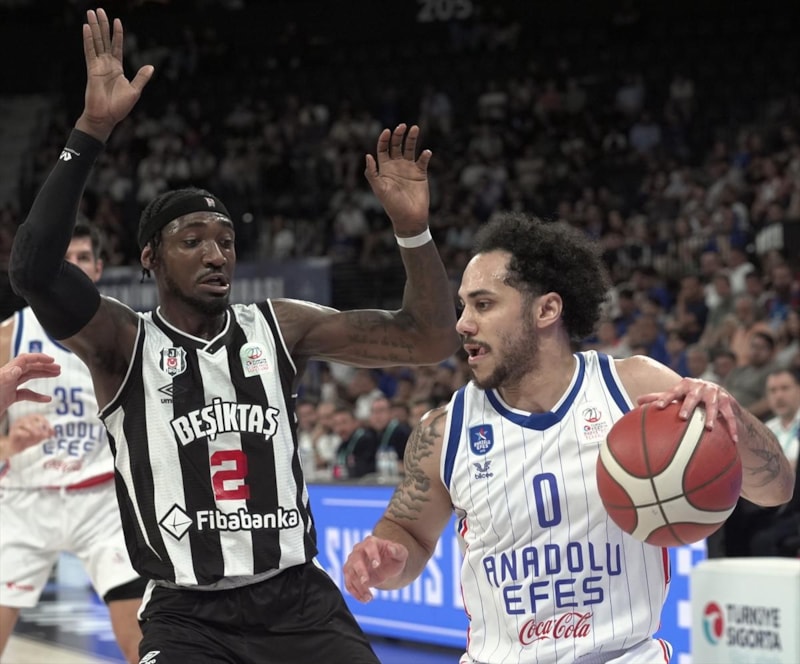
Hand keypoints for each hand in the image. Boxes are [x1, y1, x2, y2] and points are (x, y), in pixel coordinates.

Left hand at [0, 353, 59, 415]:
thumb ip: (5, 378)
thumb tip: (19, 368)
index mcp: (5, 373)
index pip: (24, 360)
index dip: (38, 358)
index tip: (52, 360)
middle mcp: (7, 378)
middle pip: (28, 367)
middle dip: (44, 366)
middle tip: (58, 368)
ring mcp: (8, 388)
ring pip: (28, 378)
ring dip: (43, 375)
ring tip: (56, 375)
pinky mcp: (8, 398)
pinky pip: (25, 394)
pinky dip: (37, 396)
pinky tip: (47, 399)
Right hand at [6, 413, 55, 455]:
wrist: (16, 447)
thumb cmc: (29, 439)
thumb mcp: (40, 437)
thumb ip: (46, 433)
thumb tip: (54, 432)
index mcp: (30, 419)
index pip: (38, 416)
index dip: (45, 421)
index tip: (50, 429)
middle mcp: (23, 420)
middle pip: (31, 419)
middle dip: (39, 426)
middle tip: (44, 434)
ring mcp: (16, 425)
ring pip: (24, 423)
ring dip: (33, 428)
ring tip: (38, 435)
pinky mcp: (12, 432)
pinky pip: (17, 430)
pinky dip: (24, 432)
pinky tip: (28, 435)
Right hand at [76, 8, 153, 141]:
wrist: (106, 117)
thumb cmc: (119, 107)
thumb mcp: (135, 91)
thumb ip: (141, 78)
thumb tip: (151, 67)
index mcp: (117, 68)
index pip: (117, 46)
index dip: (117, 33)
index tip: (117, 20)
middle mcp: (106, 64)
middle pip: (104, 40)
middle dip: (102, 25)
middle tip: (99, 10)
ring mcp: (98, 66)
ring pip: (96, 42)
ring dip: (94, 27)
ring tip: (91, 12)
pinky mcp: (91, 70)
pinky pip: (89, 51)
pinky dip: (88, 39)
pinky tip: (86, 28)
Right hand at [343, 535, 408, 602]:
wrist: (386, 566)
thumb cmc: (393, 557)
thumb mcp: (400, 554)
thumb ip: (397, 550)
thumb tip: (391, 548)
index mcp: (371, 542)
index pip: (369, 546)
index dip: (372, 554)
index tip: (377, 565)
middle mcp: (359, 550)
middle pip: (356, 559)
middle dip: (360, 571)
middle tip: (366, 582)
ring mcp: (352, 562)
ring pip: (350, 573)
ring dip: (358, 586)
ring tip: (369, 598)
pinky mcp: (350, 573)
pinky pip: (348, 583)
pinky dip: (355, 592)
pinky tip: (365, 600)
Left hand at [364, 124, 430, 232]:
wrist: (409, 218)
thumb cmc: (392, 205)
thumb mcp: (379, 189)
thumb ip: (372, 173)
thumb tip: (368, 155)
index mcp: (385, 168)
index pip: (383, 149)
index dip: (384, 139)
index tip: (387, 131)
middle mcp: (396, 166)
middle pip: (396, 145)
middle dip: (398, 134)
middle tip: (402, 126)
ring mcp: (409, 169)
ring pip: (410, 148)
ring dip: (412, 138)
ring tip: (415, 128)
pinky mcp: (421, 173)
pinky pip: (423, 160)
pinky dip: (425, 155)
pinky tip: (426, 153)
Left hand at [637, 377, 737, 441]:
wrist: (717, 392)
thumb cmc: (690, 396)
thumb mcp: (676, 395)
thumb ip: (659, 397)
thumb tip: (637, 401)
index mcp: (685, 385)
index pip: (672, 392)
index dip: (665, 398)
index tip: (657, 408)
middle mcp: (700, 387)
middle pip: (692, 397)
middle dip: (688, 406)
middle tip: (682, 417)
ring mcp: (715, 394)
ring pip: (713, 406)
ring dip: (711, 416)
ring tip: (708, 428)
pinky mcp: (728, 402)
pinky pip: (730, 416)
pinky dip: (732, 428)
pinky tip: (734, 440)